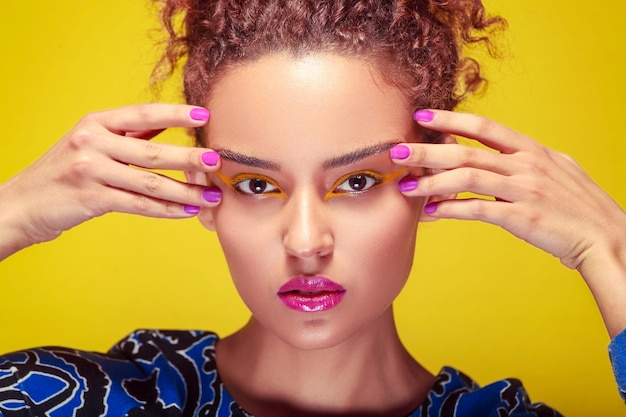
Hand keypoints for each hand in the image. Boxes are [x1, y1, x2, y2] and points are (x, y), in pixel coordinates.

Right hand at [0, 103, 220, 258]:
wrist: (21, 204)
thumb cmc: (63, 172)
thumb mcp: (90, 142)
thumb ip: (125, 134)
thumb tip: (164, 123)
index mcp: (96, 123)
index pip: (143, 114)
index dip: (176, 114)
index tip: (205, 116)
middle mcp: (92, 141)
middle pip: (152, 151)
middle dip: (189, 158)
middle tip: (217, 162)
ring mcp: (90, 170)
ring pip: (149, 182)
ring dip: (185, 191)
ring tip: (212, 197)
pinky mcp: (90, 198)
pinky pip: (138, 204)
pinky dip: (166, 210)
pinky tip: (187, 212)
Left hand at [390, 109, 625, 271]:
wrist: (606, 238)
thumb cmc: (578, 207)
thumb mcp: (555, 171)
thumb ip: (523, 162)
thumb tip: (491, 158)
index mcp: (533, 151)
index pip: (485, 128)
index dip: (451, 120)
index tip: (422, 116)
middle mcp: (526, 165)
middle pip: (467, 151)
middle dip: (428, 150)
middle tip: (397, 149)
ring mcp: (524, 189)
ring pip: (467, 177)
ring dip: (432, 181)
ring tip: (405, 186)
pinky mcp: (522, 217)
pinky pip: (478, 210)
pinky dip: (451, 210)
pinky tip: (430, 212)